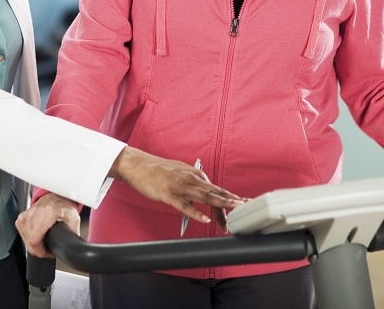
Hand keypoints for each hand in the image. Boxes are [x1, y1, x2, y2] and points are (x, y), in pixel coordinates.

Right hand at [15, 193, 80, 257]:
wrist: (55, 196)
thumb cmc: (63, 205)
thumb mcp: (73, 219)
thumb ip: (73, 233)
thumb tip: (73, 245)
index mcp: (46, 214)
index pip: (34, 240)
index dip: (42, 252)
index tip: (49, 252)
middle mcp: (33, 214)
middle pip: (30, 243)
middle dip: (40, 249)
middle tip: (49, 247)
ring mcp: (25, 216)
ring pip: (25, 240)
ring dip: (35, 244)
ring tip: (44, 240)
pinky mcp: (21, 218)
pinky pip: (23, 234)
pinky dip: (30, 237)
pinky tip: (38, 235)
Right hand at [108, 147, 244, 226]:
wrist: (137, 164)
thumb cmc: (158, 171)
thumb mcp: (180, 174)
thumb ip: (193, 183)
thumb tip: (204, 193)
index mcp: (195, 174)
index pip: (216, 189)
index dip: (229, 200)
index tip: (241, 208)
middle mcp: (190, 178)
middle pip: (214, 192)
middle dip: (232, 200)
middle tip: (246, 207)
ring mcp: (180, 186)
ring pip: (204, 196)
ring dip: (221, 203)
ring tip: (234, 208)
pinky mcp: (168, 194)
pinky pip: (184, 205)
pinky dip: (196, 212)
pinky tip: (205, 218)